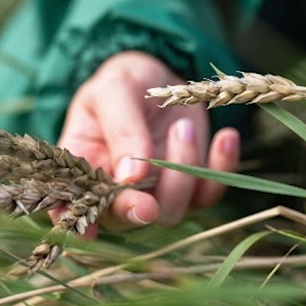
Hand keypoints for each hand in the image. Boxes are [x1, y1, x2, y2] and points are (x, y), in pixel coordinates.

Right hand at [56, 51, 240, 231]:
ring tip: (182, 125)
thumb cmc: (124, 82)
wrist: (159, 74)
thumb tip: (130, 176)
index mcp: (85, 170)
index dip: (82, 224)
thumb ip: (120, 129)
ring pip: (172, 210)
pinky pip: (210, 193)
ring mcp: (157, 192)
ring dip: (181, 171)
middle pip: (129, 217)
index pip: (79, 207)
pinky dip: (222, 168)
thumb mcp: (114, 90)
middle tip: (148, 168)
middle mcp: (119, 191)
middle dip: (140, 204)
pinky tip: (226, 137)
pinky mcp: (192, 185)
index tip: (90, 230)